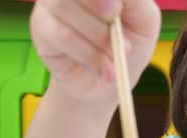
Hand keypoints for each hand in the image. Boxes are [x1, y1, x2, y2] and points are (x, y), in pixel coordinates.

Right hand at [30, 0, 160, 102]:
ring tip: (116, 60)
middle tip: (118, 27)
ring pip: (65, 7)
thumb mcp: (144, 19)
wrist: (111, 80)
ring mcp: (52, 2)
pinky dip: (88, 54)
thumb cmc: (129, 42)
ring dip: (99, 38)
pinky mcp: (41, 26)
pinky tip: (105, 69)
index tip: (116, 7)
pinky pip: (61, 34)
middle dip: (100, 5)